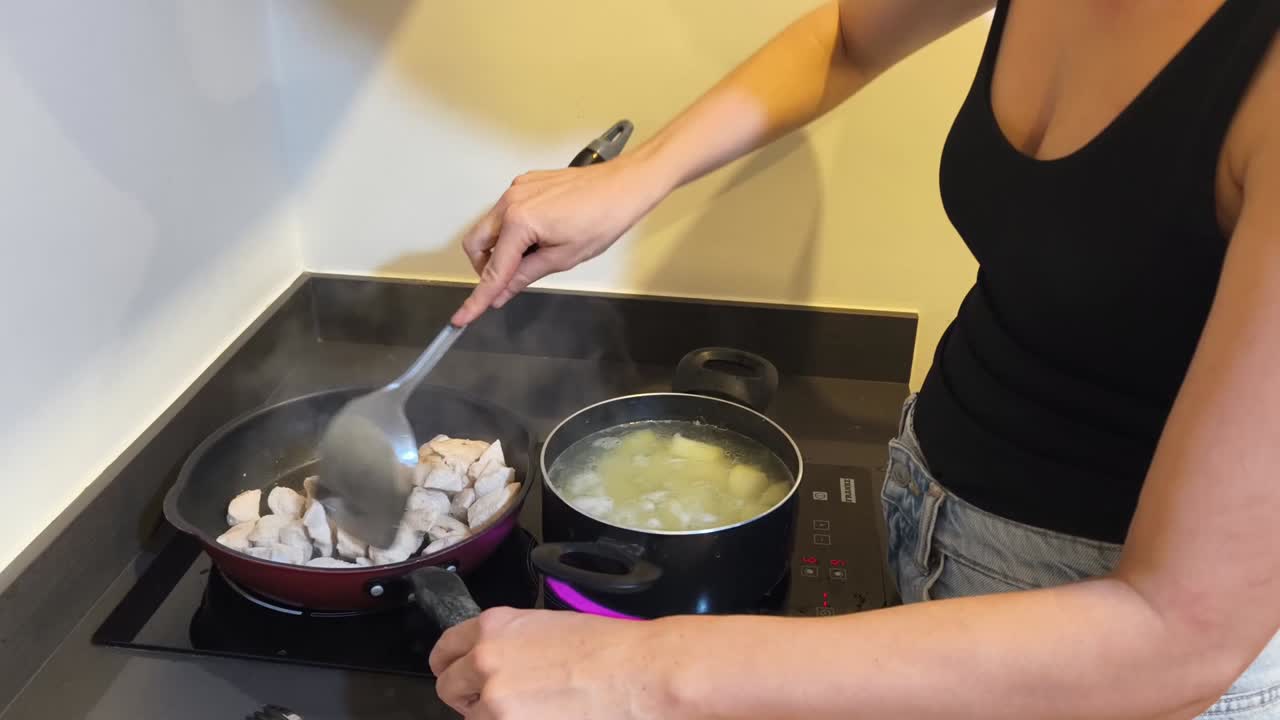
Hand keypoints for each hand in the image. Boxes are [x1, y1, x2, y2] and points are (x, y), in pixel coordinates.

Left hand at [429, 607, 678, 718]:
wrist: (633, 671)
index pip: (445, 648)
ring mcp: (494, 699)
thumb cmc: (605, 647)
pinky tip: (541, 715)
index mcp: (494, 626)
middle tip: (490, 699)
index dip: (448, 663)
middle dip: (465, 694)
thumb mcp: (545, 626)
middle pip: (448, 686)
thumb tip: (492, 660)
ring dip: (490, 715)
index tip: (451, 671)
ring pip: (472, 716)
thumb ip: (508, 641)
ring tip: (528, 708)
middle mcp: (485, 660)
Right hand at [451, 153, 672, 325]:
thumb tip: (501, 293)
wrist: (623, 186)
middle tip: (510, 280)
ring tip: (536, 253)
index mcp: (519, 222)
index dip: (478, 298)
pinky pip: (505, 212)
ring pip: (489, 227)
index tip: (463, 317)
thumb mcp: (563, 258)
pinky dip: (513, 230)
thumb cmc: (602, 219)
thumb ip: (525, 276)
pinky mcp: (525, 183)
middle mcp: (510, 201)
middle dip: (485, 267)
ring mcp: (516, 189)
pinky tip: (541, 235)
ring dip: (501, 248)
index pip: (493, 270)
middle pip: (476, 244)